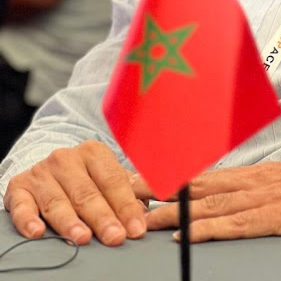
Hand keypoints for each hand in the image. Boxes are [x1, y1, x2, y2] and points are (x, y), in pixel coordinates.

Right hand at [4, 140, 147, 245]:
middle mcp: (66, 159)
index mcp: (93, 152)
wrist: (49, 171)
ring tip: (83, 237)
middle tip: (115, 236)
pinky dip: (28, 219)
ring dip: (71, 221)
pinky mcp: (19, 187)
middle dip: (103, 217)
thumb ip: (130, 191)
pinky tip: (37, 232)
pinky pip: (22, 205)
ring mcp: (41, 172)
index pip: (113, 181)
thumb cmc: (86, 178)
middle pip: (87, 193)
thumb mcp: (108, 178)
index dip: (126, 206)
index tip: (136, 228)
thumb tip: (152, 204)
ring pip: (57, 201)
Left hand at [135, 156, 280, 241]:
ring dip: (178, 212)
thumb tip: (239, 201)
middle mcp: (260, 181)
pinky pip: (241, 225)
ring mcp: (272, 198)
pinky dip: (212, 229)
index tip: (143, 179)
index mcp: (262, 174)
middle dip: (163, 190)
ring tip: (145, 217)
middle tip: (128, 192)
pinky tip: (192, 235)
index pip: (208, 176)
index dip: (173, 178)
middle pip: (202, 187)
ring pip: (214, 206)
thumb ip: (266, 191)